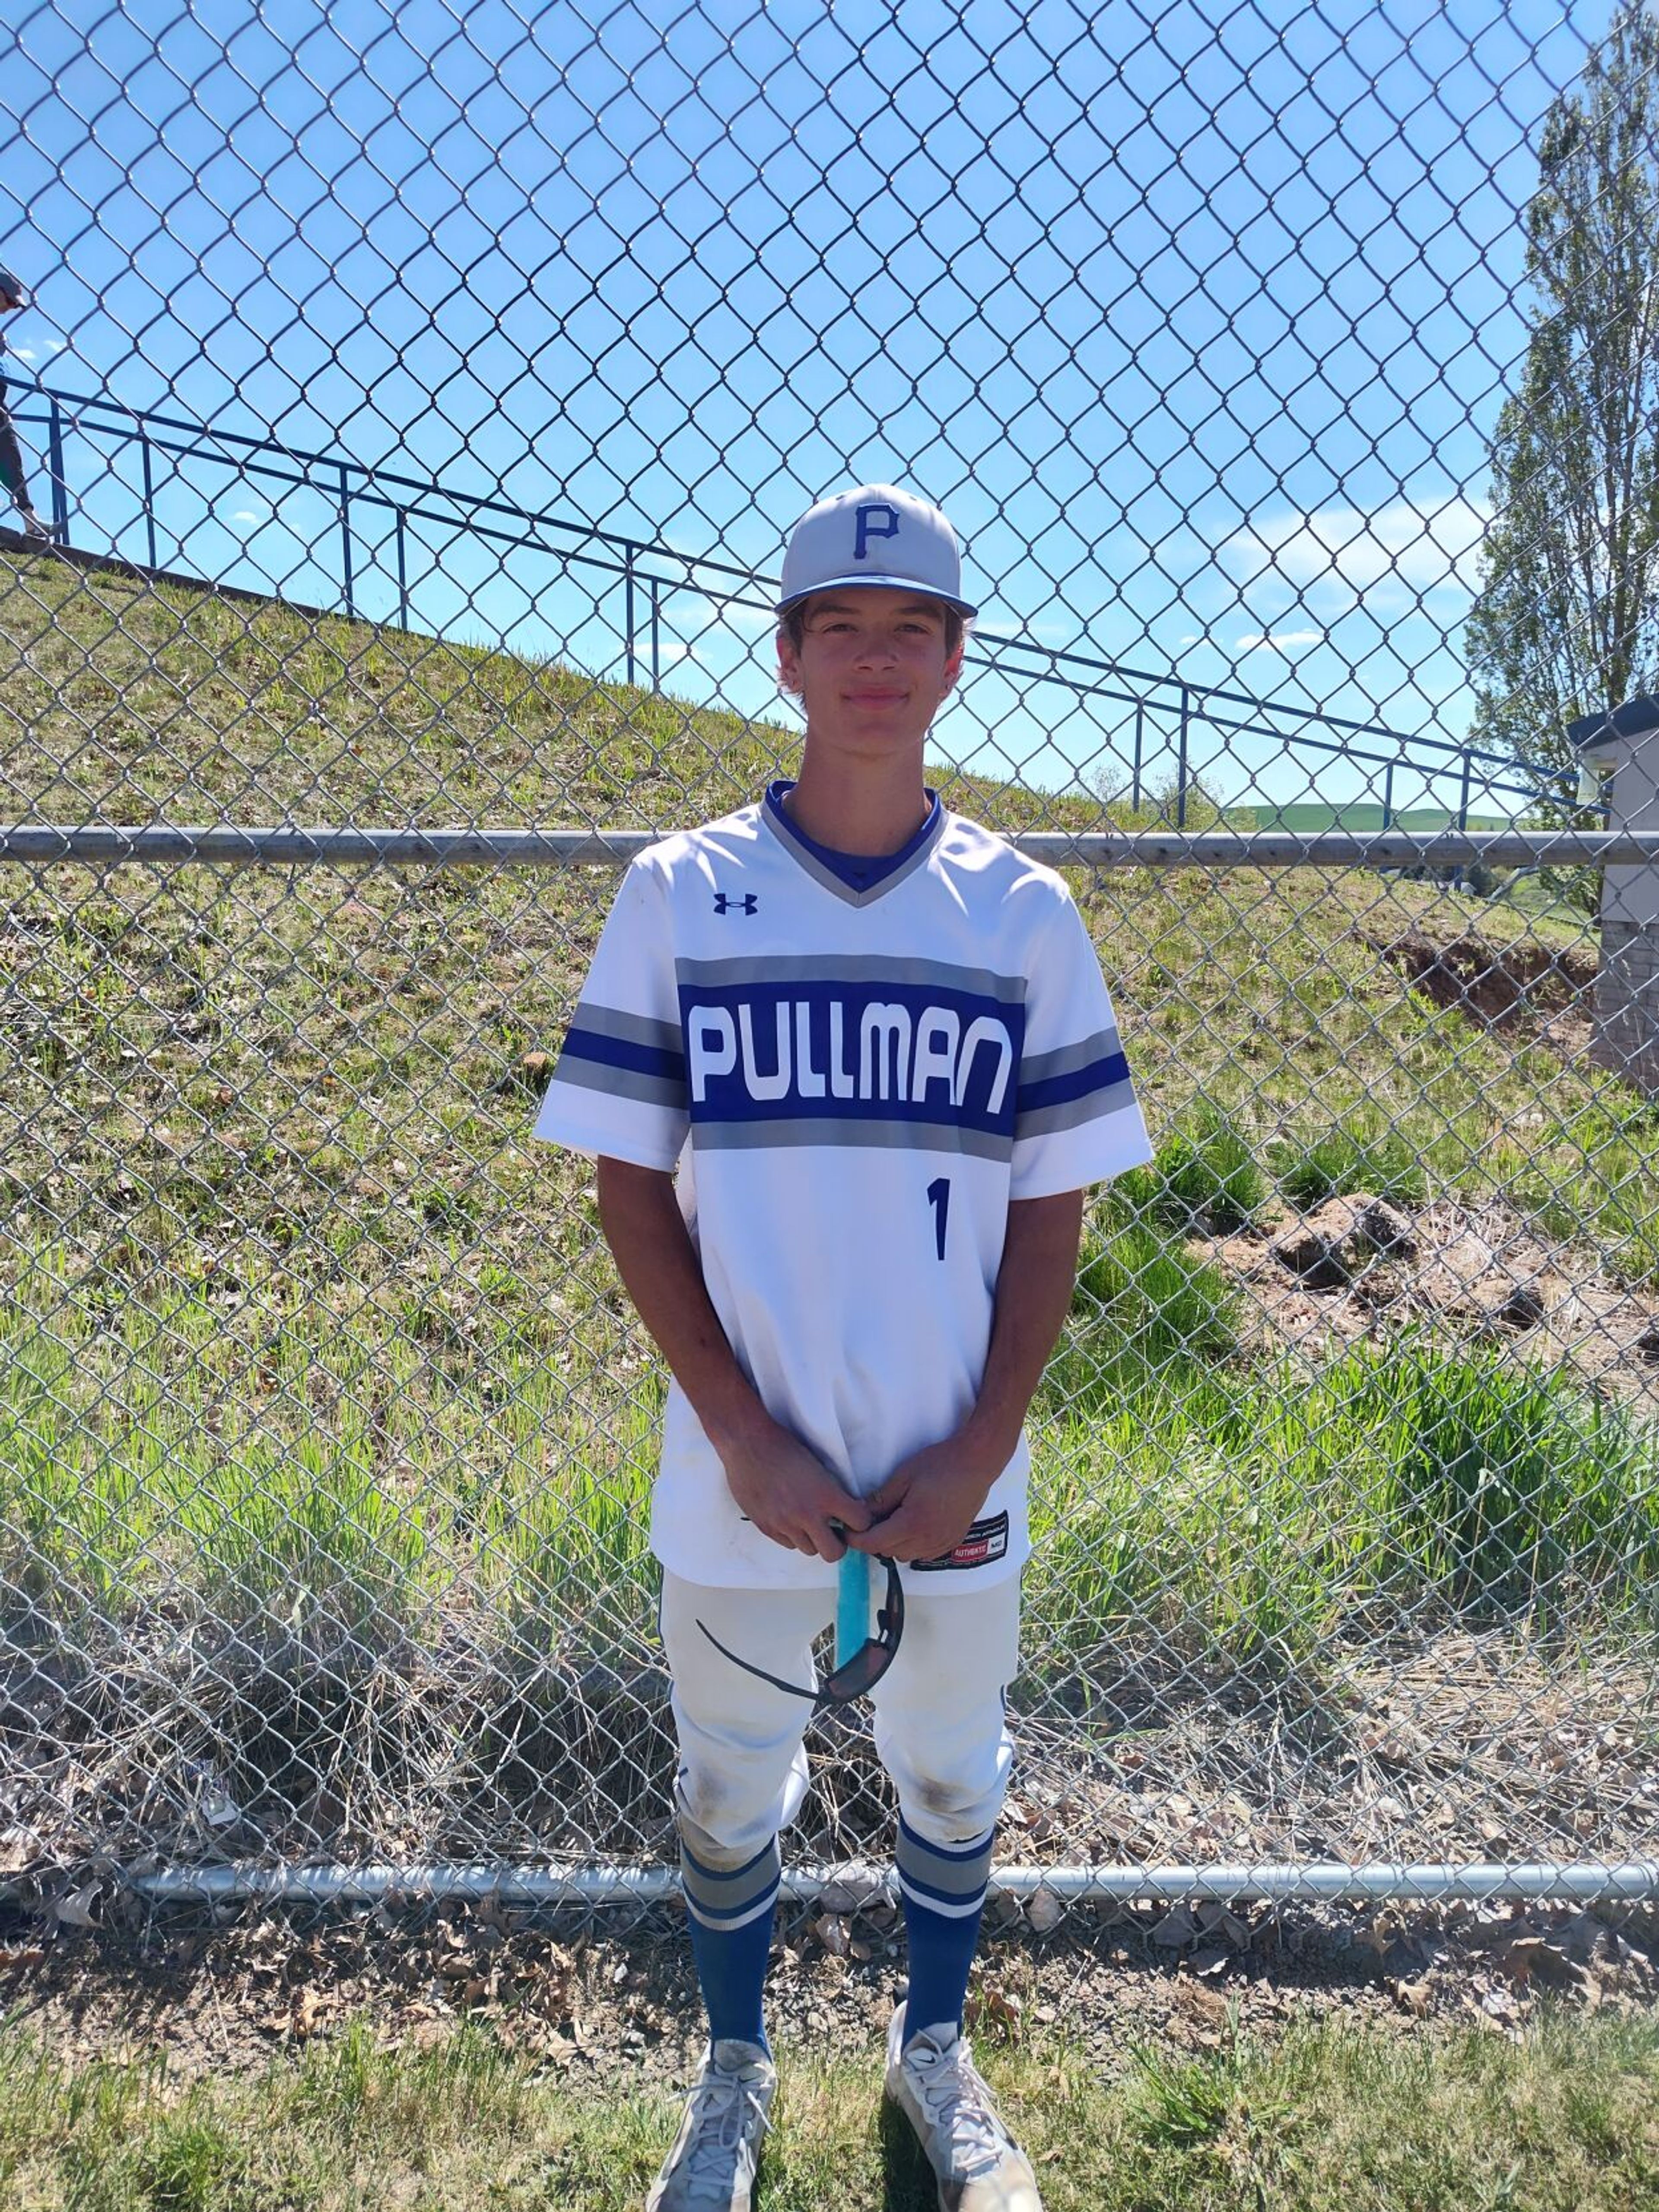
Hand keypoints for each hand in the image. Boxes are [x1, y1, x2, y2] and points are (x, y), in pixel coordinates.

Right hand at [718, 1416, 871, 1561]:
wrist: (747, 1444)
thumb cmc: (784, 1447)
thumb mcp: (818, 1466)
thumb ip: (832, 1492)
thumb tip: (845, 1510)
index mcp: (825, 1495)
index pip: (860, 1522)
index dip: (861, 1520)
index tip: (855, 1515)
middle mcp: (807, 1515)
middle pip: (834, 1553)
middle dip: (838, 1544)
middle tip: (834, 1530)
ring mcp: (784, 1524)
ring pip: (809, 1550)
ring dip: (813, 1539)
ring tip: (808, 1521)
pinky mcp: (766, 1527)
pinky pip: (788, 1544)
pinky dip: (793, 1536)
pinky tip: (789, 1518)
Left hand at [844, 1430, 1006, 1564]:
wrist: (977, 1463)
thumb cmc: (940, 1464)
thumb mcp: (903, 1477)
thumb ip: (880, 1500)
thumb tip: (859, 1514)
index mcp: (912, 1524)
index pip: (874, 1544)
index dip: (856, 1538)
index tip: (848, 1528)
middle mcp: (927, 1541)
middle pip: (887, 1552)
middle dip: (874, 1539)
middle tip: (870, 1519)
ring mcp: (942, 1543)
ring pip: (905, 1556)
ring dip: (893, 1544)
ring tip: (892, 1520)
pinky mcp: (952, 1541)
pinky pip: (924, 1554)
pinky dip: (912, 1545)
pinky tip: (912, 1525)